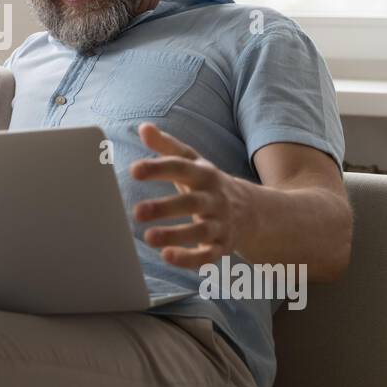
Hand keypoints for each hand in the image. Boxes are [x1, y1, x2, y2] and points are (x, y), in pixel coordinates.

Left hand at [129, 122, 260, 269]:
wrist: (252, 210)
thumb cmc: (208, 183)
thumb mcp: (192, 162)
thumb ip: (167, 147)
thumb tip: (144, 127)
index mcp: (204, 175)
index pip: (181, 168)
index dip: (158, 169)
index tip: (134, 170)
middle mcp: (214, 199)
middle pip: (191, 203)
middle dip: (165, 208)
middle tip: (136, 212)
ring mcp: (220, 224)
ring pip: (200, 231)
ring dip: (175, 235)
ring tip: (149, 237)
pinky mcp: (222, 246)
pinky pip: (208, 255)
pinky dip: (190, 259)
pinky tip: (167, 256)